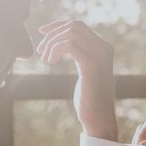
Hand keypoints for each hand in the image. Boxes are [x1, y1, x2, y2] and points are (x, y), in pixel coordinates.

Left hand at [37, 20, 116, 139]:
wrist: (99, 119)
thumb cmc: (90, 99)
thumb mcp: (86, 72)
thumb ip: (82, 56)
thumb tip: (64, 45)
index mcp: (104, 48)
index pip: (79, 26)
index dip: (58, 26)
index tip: (42, 33)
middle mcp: (104, 48)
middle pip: (74, 26)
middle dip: (53, 34)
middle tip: (41, 51)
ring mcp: (100, 55)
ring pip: (70, 33)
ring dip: (52, 43)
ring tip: (45, 59)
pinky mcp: (91, 65)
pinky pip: (69, 44)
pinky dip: (55, 49)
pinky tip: (50, 62)